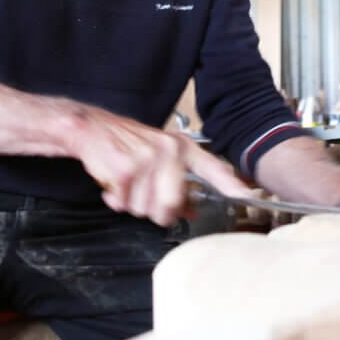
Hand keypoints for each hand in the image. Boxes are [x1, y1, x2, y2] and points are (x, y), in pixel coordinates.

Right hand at [64, 103, 249, 225]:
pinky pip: (124, 204)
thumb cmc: (127, 145)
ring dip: (132, 204)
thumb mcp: (158, 158)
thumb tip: (193, 211)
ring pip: (145, 209)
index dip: (231, 184)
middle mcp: (168, 151)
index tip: (246, 196)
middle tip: (144, 198)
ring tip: (127, 185)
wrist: (92, 128)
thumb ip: (178, 186)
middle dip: (155, 212)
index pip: (213, 167)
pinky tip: (113, 184)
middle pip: (171, 205)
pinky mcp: (124, 169)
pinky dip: (116, 200)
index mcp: (182, 147)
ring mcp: (146, 159)